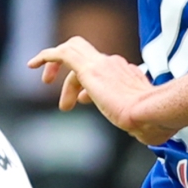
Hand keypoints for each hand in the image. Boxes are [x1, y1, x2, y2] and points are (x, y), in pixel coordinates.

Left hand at [29, 38, 157, 140]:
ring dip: (57, 68)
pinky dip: (46, 56)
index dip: (89, 86)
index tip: (83, 101)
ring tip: (45, 82)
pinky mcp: (88, 68)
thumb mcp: (147, 124)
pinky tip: (32, 64)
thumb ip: (145, 125)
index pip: (104, 71)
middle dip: (73, 79)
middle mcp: (116, 65)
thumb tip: (148, 136)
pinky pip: (62, 53)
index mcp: (130, 75)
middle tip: (67, 103)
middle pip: (87, 61)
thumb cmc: (155, 123)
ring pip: (73, 51)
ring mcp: (103, 64)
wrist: (153, 112)